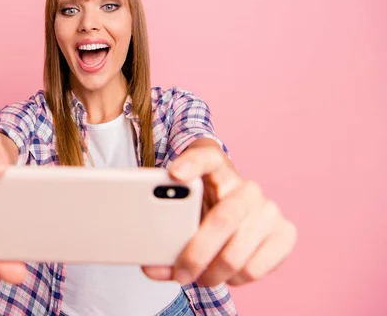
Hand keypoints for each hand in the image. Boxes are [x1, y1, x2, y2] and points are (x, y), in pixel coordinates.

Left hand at [142, 138, 296, 286]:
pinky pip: (256, 267)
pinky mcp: (285, 233)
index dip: (191, 164)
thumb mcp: (181, 209)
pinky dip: (235, 279)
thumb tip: (151, 264)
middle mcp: (245, 186)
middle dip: (197, 254)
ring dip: (212, 274)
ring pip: (237, 252)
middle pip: (223, 218)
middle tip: (180, 273)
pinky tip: (225, 275)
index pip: (204, 157)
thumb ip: (164, 227)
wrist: (232, 214)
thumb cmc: (202, 210)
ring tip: (199, 278)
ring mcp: (269, 208)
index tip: (175, 173)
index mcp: (216, 169)